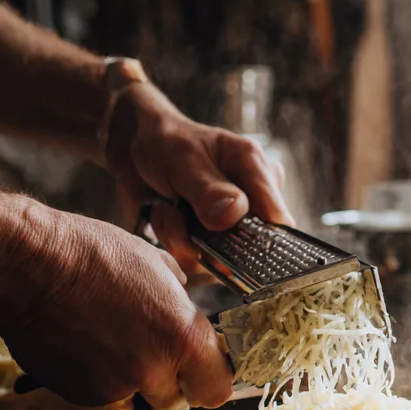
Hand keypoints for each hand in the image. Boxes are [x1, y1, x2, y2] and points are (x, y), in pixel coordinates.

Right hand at [0, 203, 232, 409]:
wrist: (28, 267)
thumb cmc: (90, 255)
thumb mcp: (154, 263)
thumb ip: (178, 297)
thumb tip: (181, 302)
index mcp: (183, 337)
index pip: (219, 386)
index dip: (211, 378)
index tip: (204, 368)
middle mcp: (153, 369)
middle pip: (180, 400)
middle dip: (171, 382)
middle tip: (153, 352)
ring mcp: (115, 387)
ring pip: (137, 395)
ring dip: (131, 377)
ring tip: (108, 337)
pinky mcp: (81, 395)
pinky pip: (102, 394)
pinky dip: (97, 377)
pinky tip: (83, 343)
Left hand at [104, 82, 291, 277]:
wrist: (131, 151)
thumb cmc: (166, 142)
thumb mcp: (184, 158)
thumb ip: (209, 188)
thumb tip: (235, 215)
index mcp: (257, 172)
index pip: (279, 220)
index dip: (258, 237)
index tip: (220, 233)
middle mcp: (251, 204)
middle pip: (249, 250)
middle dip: (207, 241)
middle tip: (175, 211)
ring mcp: (231, 229)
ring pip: (218, 264)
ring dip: (183, 241)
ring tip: (165, 210)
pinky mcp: (208, 247)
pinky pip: (196, 267)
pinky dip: (172, 246)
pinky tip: (163, 218)